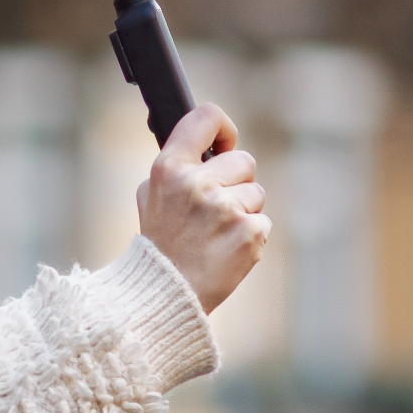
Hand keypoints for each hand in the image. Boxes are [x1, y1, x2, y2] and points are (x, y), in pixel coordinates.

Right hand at [136, 103, 268, 311]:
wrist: (164, 294)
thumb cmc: (159, 245)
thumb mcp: (150, 196)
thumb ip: (177, 167)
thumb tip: (206, 148)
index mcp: (170, 169)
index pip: (206, 118)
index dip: (223, 129)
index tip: (225, 144)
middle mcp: (198, 184)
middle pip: (244, 160)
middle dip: (235, 182)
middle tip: (214, 209)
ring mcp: (226, 209)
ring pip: (256, 193)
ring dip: (243, 211)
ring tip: (216, 235)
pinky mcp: (249, 233)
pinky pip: (262, 221)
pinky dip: (249, 236)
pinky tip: (226, 250)